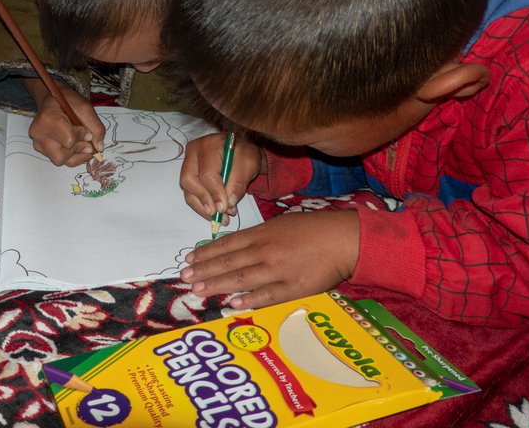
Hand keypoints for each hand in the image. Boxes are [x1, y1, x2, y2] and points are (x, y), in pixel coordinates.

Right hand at [25, 80, 104, 166]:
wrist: (52, 100)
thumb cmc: (67, 101)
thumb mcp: (85, 108)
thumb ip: (96, 127)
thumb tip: (99, 148)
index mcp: (47, 119)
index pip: (69, 139)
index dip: (83, 137)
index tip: (87, 131)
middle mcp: (38, 134)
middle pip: (61, 156)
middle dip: (78, 150)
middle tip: (87, 143)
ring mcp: (37, 143)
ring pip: (60, 161)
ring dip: (76, 155)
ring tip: (83, 144)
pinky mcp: (40, 149)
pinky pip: (58, 159)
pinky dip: (71, 156)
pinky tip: (75, 146)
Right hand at [181, 133, 262, 225]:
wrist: (239, 148)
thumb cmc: (244, 153)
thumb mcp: (248, 164)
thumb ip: (238, 183)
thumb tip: (228, 204)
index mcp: (209, 145)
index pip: (207, 173)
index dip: (215, 193)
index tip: (224, 208)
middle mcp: (193, 152)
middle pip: (189, 180)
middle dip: (204, 201)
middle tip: (218, 215)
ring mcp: (188, 163)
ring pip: (188, 189)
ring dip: (202, 207)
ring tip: (220, 217)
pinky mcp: (189, 173)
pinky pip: (190, 192)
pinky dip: (202, 205)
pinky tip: (215, 213)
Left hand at [181, 209, 359, 309]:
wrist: (343, 239)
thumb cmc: (312, 229)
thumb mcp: (280, 224)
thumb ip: (257, 236)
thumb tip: (233, 246)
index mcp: (262, 234)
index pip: (226, 244)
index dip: (205, 253)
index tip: (189, 260)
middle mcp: (266, 251)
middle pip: (229, 261)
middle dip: (204, 270)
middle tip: (184, 278)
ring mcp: (279, 270)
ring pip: (242, 278)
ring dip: (218, 285)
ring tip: (198, 291)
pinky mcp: (294, 287)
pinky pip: (268, 295)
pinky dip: (250, 299)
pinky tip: (233, 304)